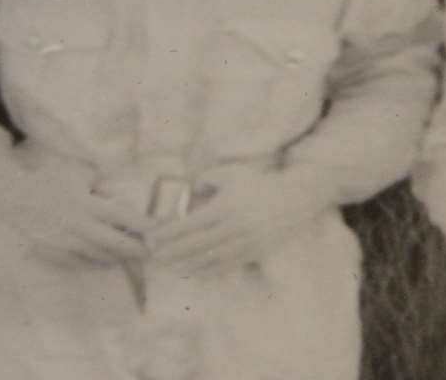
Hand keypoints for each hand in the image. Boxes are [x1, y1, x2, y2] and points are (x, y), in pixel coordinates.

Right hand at [0, 167, 150, 267]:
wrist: (15, 197)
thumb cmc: (48, 178)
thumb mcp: (79, 172)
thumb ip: (100, 184)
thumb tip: (117, 196)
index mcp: (88, 205)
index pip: (122, 217)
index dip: (141, 224)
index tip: (154, 228)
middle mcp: (81, 227)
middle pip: (116, 244)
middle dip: (136, 249)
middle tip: (149, 252)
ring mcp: (68, 244)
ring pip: (100, 257)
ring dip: (118, 258)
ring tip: (129, 256)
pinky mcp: (56, 254)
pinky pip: (82, 263)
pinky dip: (96, 263)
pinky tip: (105, 260)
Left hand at [149, 166, 334, 274]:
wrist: (293, 200)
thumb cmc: (258, 184)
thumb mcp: (231, 174)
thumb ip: (206, 179)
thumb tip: (188, 190)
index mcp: (225, 207)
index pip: (190, 224)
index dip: (169, 232)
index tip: (152, 237)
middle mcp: (232, 228)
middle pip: (195, 245)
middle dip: (171, 252)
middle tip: (151, 257)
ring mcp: (243, 244)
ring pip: (208, 259)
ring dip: (184, 263)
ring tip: (166, 266)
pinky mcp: (252, 254)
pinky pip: (224, 266)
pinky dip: (205, 270)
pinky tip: (191, 271)